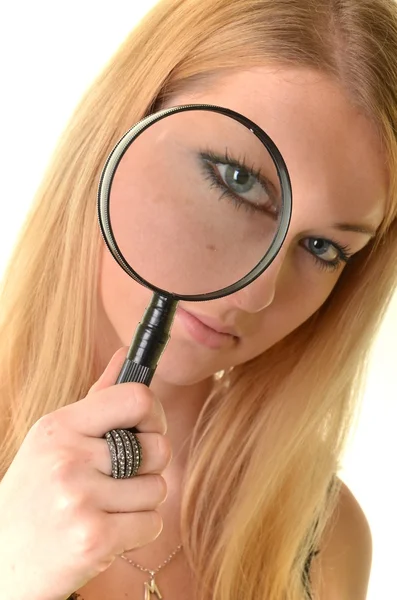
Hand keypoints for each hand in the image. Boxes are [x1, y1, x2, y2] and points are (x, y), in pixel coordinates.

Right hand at [0, 347, 171, 599]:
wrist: (1, 563)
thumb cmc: (36, 494)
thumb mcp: (55, 439)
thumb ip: (98, 399)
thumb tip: (128, 354)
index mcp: (60, 426)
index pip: (137, 398)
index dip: (153, 414)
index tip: (145, 430)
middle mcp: (68, 457)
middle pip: (157, 448)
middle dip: (148, 468)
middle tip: (117, 481)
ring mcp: (78, 499)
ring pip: (157, 490)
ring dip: (139, 505)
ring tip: (102, 510)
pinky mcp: (92, 539)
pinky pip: (152, 524)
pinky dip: (136, 533)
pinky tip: (104, 533)